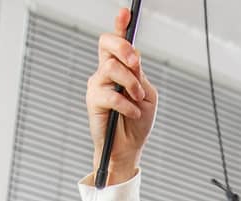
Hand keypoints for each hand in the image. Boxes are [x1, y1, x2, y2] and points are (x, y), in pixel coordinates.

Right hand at [85, 7, 157, 183]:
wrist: (128, 148)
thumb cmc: (138, 121)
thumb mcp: (147, 94)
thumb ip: (139, 76)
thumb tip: (131, 62)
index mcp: (121, 67)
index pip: (118, 41)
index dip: (120, 25)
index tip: (125, 13)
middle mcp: (106, 72)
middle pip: (107, 44)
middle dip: (123, 47)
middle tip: (135, 63)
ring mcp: (98, 85)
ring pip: (111, 68)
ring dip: (130, 83)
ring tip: (137, 99)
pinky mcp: (93, 101)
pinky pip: (110, 94)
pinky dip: (125, 104)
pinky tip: (132, 112)